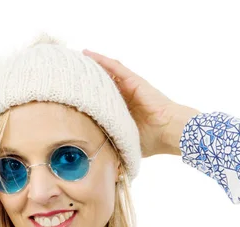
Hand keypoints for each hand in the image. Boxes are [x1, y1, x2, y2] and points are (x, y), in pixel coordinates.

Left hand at [82, 49, 199, 157]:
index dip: (88, 97)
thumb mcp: (127, 142)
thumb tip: (101, 159)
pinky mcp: (134, 81)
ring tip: (76, 59)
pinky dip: (102, 60)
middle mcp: (126, 97)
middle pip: (102, 85)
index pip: (102, 100)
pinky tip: (88, 54)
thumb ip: (115, 145)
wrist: (171, 132)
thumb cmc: (155, 140)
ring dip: (92, 66)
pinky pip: (115, 68)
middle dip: (87, 79)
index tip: (71, 95)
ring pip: (107, 73)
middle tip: (69, 74)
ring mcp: (130, 88)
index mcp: (123, 111)